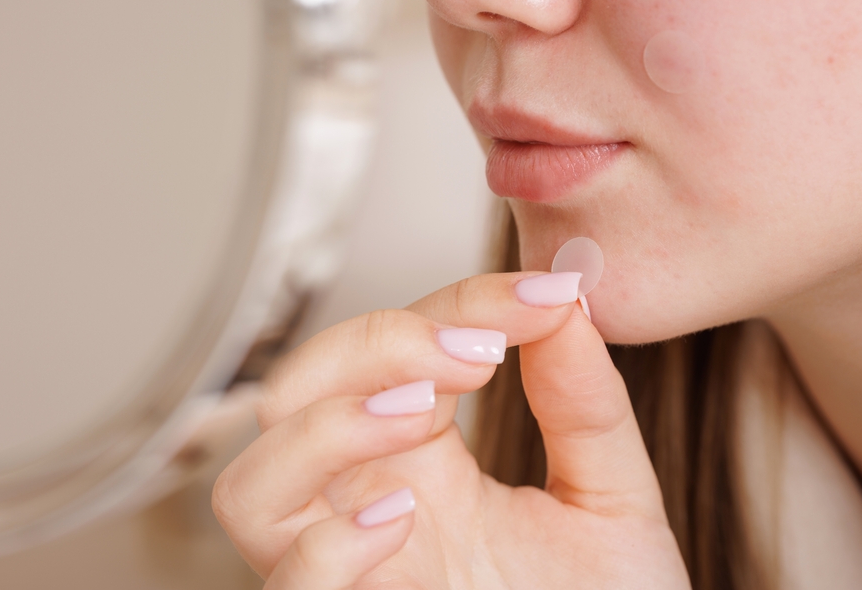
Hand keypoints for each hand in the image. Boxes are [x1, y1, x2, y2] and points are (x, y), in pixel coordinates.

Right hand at [212, 272, 690, 588]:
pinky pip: (285, 587)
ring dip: (325, 429)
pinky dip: (324, 546)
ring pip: (250, 486)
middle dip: (373, 347)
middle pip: (293, 394)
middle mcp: (371, 507)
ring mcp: (354, 574)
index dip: (460, 303)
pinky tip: (402, 520)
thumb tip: (567, 301)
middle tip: (473, 351)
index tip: (545, 301)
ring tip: (419, 416)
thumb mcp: (611, 503)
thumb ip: (585, 407)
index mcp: (424, 462)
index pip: (397, 350)